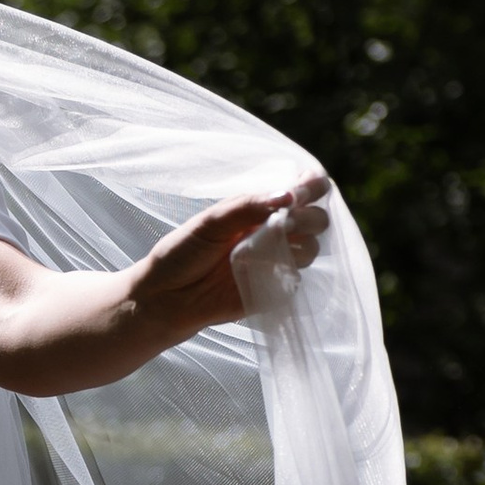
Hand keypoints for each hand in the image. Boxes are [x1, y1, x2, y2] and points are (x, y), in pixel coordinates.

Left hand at [124, 170, 329, 353]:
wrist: (166, 297)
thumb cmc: (183, 254)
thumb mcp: (210, 221)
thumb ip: (248, 206)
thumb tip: (288, 195)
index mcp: (261, 209)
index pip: (304, 189)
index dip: (312, 187)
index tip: (301, 192)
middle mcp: (274, 233)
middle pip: (318, 219)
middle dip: (308, 218)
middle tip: (285, 222)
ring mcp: (276, 262)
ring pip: (311, 249)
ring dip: (295, 246)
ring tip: (259, 252)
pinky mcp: (274, 290)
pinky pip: (296, 281)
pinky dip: (283, 275)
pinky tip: (259, 275)